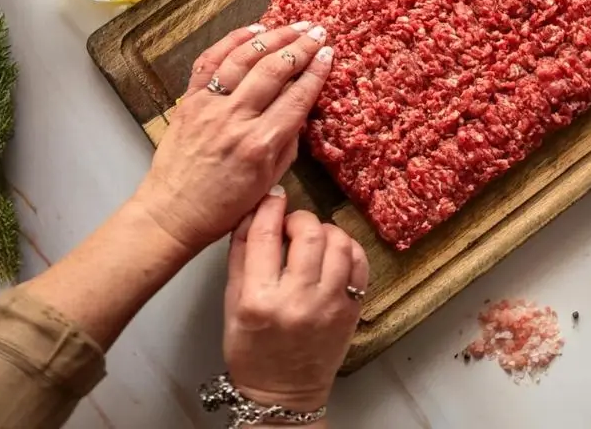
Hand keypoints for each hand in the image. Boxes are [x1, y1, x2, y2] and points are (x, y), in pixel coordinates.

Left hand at [135, 22, 333, 252]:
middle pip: (274, 70)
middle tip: (317, 32)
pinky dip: (232, 41)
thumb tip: (300, 108)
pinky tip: (253, 30)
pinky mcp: (189, 100)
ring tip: (292, 26)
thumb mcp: (269, 180)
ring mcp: (209, 106)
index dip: (316, 72)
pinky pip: (210, 61)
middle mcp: (235, 119)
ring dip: (271, 36)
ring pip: (244, 58)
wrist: (173, 212)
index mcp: (260, 144)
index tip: (329, 55)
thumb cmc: (224, 205)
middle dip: (300, 47)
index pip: (297, 98)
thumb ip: (288, 142)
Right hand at [224, 191, 368, 411]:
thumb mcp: (231, 303)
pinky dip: (348, 248)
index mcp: (259, 299)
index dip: (269, 207)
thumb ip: (240, 255)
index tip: (273, 198)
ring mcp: (330, 305)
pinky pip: (359, 262)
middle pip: (308, 233)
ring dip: (325, 231)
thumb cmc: (251, 350)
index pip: (265, 235)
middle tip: (292, 226)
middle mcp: (297, 300)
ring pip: (338, 243)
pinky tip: (333, 253)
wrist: (282, 392)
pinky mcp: (351, 310)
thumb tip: (252, 212)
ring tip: (313, 241)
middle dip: (299, 218)